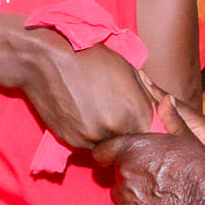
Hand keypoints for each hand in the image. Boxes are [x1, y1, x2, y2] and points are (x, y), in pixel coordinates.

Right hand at [18, 34, 152, 148]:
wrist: (47, 60)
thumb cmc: (90, 57)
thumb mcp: (128, 69)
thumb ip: (145, 95)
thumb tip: (157, 111)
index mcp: (135, 112)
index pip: (151, 133)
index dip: (143, 125)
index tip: (135, 118)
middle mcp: (116, 130)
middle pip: (129, 142)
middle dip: (126, 132)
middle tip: (114, 115)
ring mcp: (92, 139)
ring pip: (107, 146)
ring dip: (106, 136)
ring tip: (96, 114)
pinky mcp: (71, 142)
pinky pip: (86, 145)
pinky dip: (87, 135)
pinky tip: (81, 116)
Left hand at [91, 100, 204, 204]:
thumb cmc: (198, 166)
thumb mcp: (186, 137)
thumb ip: (170, 118)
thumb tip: (166, 99)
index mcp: (131, 148)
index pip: (102, 151)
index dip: (108, 154)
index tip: (115, 157)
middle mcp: (123, 172)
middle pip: (115, 173)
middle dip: (127, 174)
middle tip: (149, 176)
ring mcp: (125, 198)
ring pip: (117, 195)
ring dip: (129, 194)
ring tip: (151, 195)